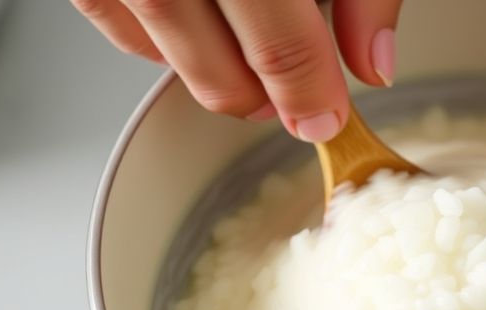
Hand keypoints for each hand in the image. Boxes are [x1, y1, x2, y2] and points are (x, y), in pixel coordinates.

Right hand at [71, 0, 403, 141]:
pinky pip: (110, 14)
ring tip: (246, 69)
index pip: (276, 37)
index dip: (306, 89)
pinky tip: (194, 36)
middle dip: (252, 92)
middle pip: (205, 54)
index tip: (326, 119)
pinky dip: (154, 40)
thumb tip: (375, 63)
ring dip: (203, 72)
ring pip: (150, 41)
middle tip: (287, 101)